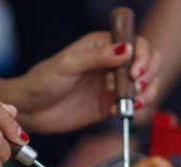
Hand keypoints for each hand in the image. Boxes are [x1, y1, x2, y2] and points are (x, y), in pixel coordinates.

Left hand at [0, 31, 160, 133]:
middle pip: (148, 61)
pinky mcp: (110, 103)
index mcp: (102, 45)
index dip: (142, 56)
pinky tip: (118, 111)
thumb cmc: (43, 81)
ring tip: (131, 101)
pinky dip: (135, 107)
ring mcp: (112, 83)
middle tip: (135, 86)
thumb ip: (97, 57)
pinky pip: (134, 103)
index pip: (136, 43)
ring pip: (146, 83)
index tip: (134, 72)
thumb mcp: (68, 65)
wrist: (31, 109)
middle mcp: (112, 62)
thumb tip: (126, 49)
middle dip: (149, 73)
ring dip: (146, 91)